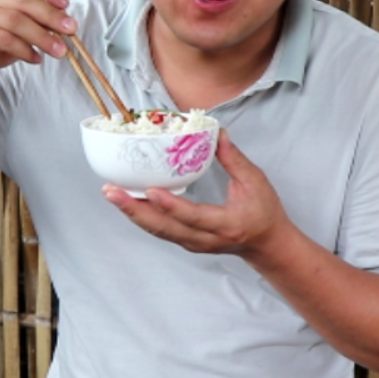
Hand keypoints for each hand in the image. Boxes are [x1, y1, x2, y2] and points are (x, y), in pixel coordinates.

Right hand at [0, 0, 75, 87]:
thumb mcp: (16, 24)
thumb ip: (35, 16)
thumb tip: (65, 18)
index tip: (66, 4)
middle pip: (24, 0)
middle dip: (52, 16)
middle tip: (71, 30)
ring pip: (16, 21)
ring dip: (43, 37)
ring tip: (59, 51)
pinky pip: (6, 40)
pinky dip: (26, 51)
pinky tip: (36, 59)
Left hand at [102, 131, 288, 255]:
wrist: (266, 244)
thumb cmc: (264, 212)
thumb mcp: (255, 182)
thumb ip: (235, 159)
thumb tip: (217, 132)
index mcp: (226, 224)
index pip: (194, 217)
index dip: (172, 206)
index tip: (151, 190)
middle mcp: (205, 239)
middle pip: (165, 229)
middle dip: (136, 211)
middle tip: (112, 192)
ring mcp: (193, 244)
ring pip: (158, 231)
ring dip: (133, 213)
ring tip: (112, 194)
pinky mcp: (186, 242)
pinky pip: (160, 230)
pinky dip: (142, 216)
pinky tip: (126, 201)